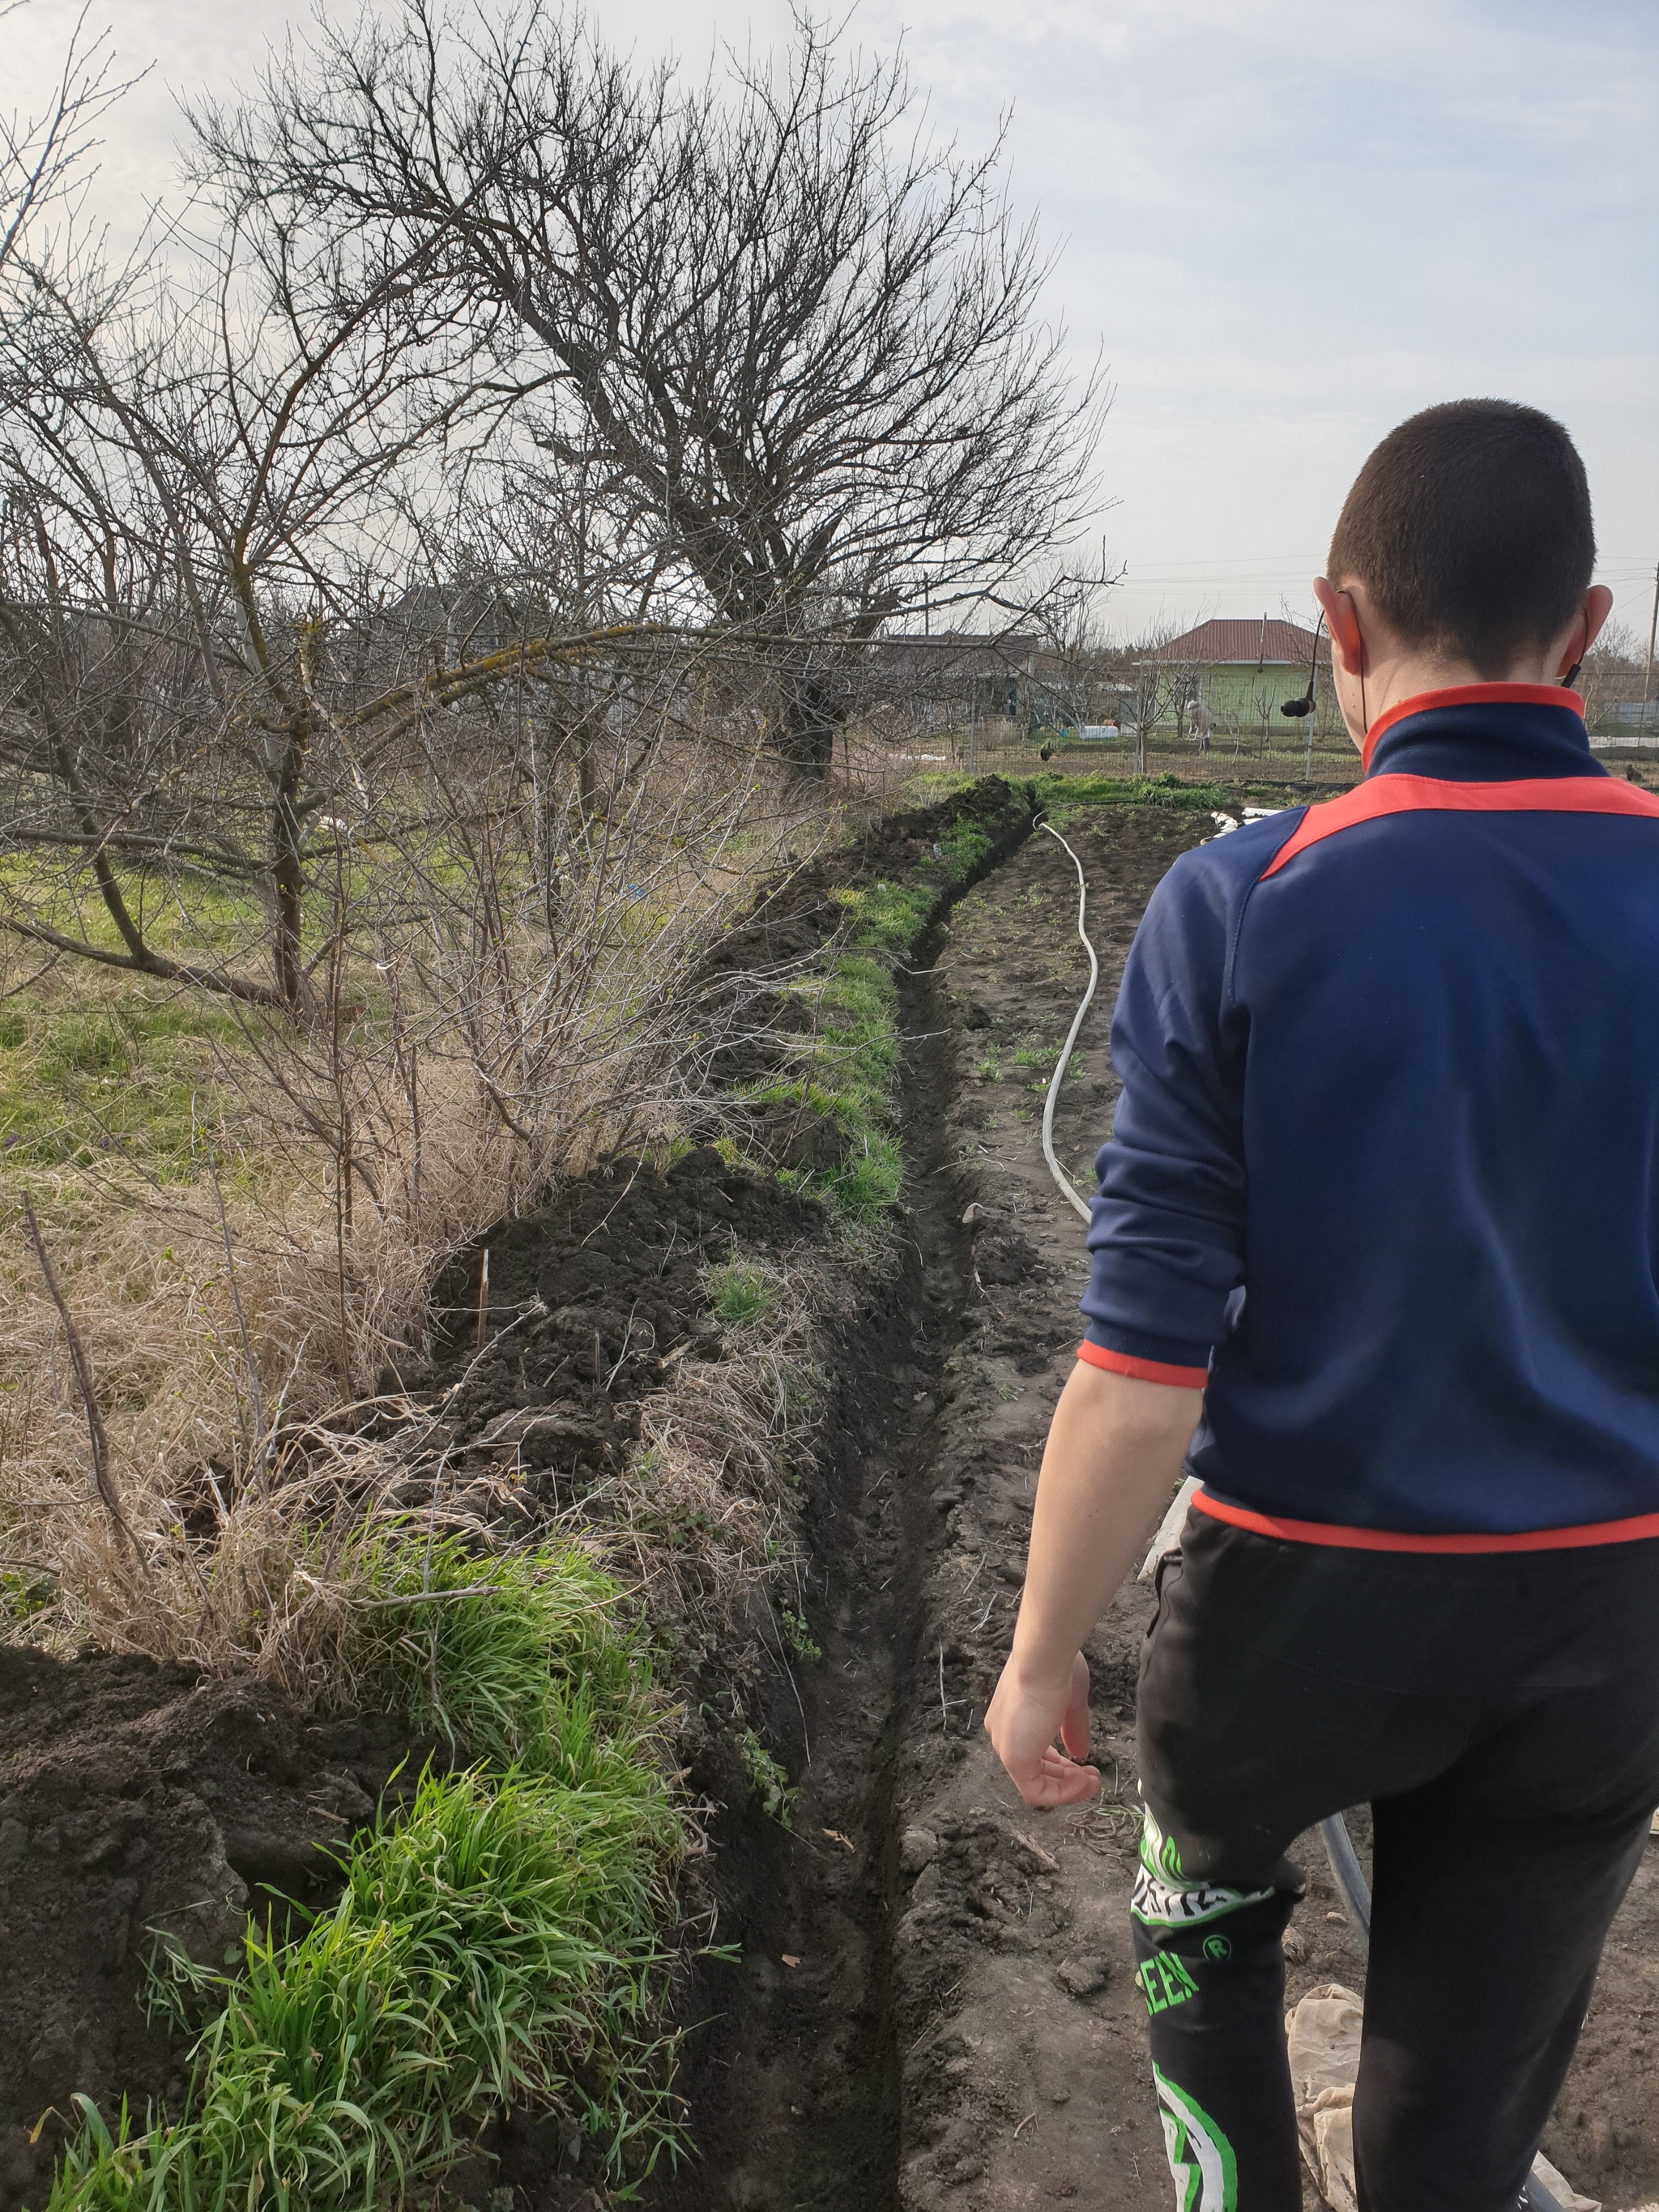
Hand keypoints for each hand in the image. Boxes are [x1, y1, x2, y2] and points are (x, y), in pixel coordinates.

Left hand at [983, 1649, 1100, 1807]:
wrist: (1045, 1659)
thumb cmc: (1055, 1668)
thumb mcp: (1069, 1702)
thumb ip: (1072, 1730)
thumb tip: (1080, 1754)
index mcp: (1010, 1718)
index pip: (1034, 1750)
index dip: (1059, 1762)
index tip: (1082, 1763)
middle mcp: (1003, 1734)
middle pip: (1035, 1770)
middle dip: (1067, 1777)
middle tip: (1091, 1776)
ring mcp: (1007, 1748)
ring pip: (1035, 1784)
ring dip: (1068, 1788)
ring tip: (1093, 1781)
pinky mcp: (1015, 1760)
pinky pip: (1037, 1793)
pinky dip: (1063, 1794)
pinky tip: (1084, 1783)